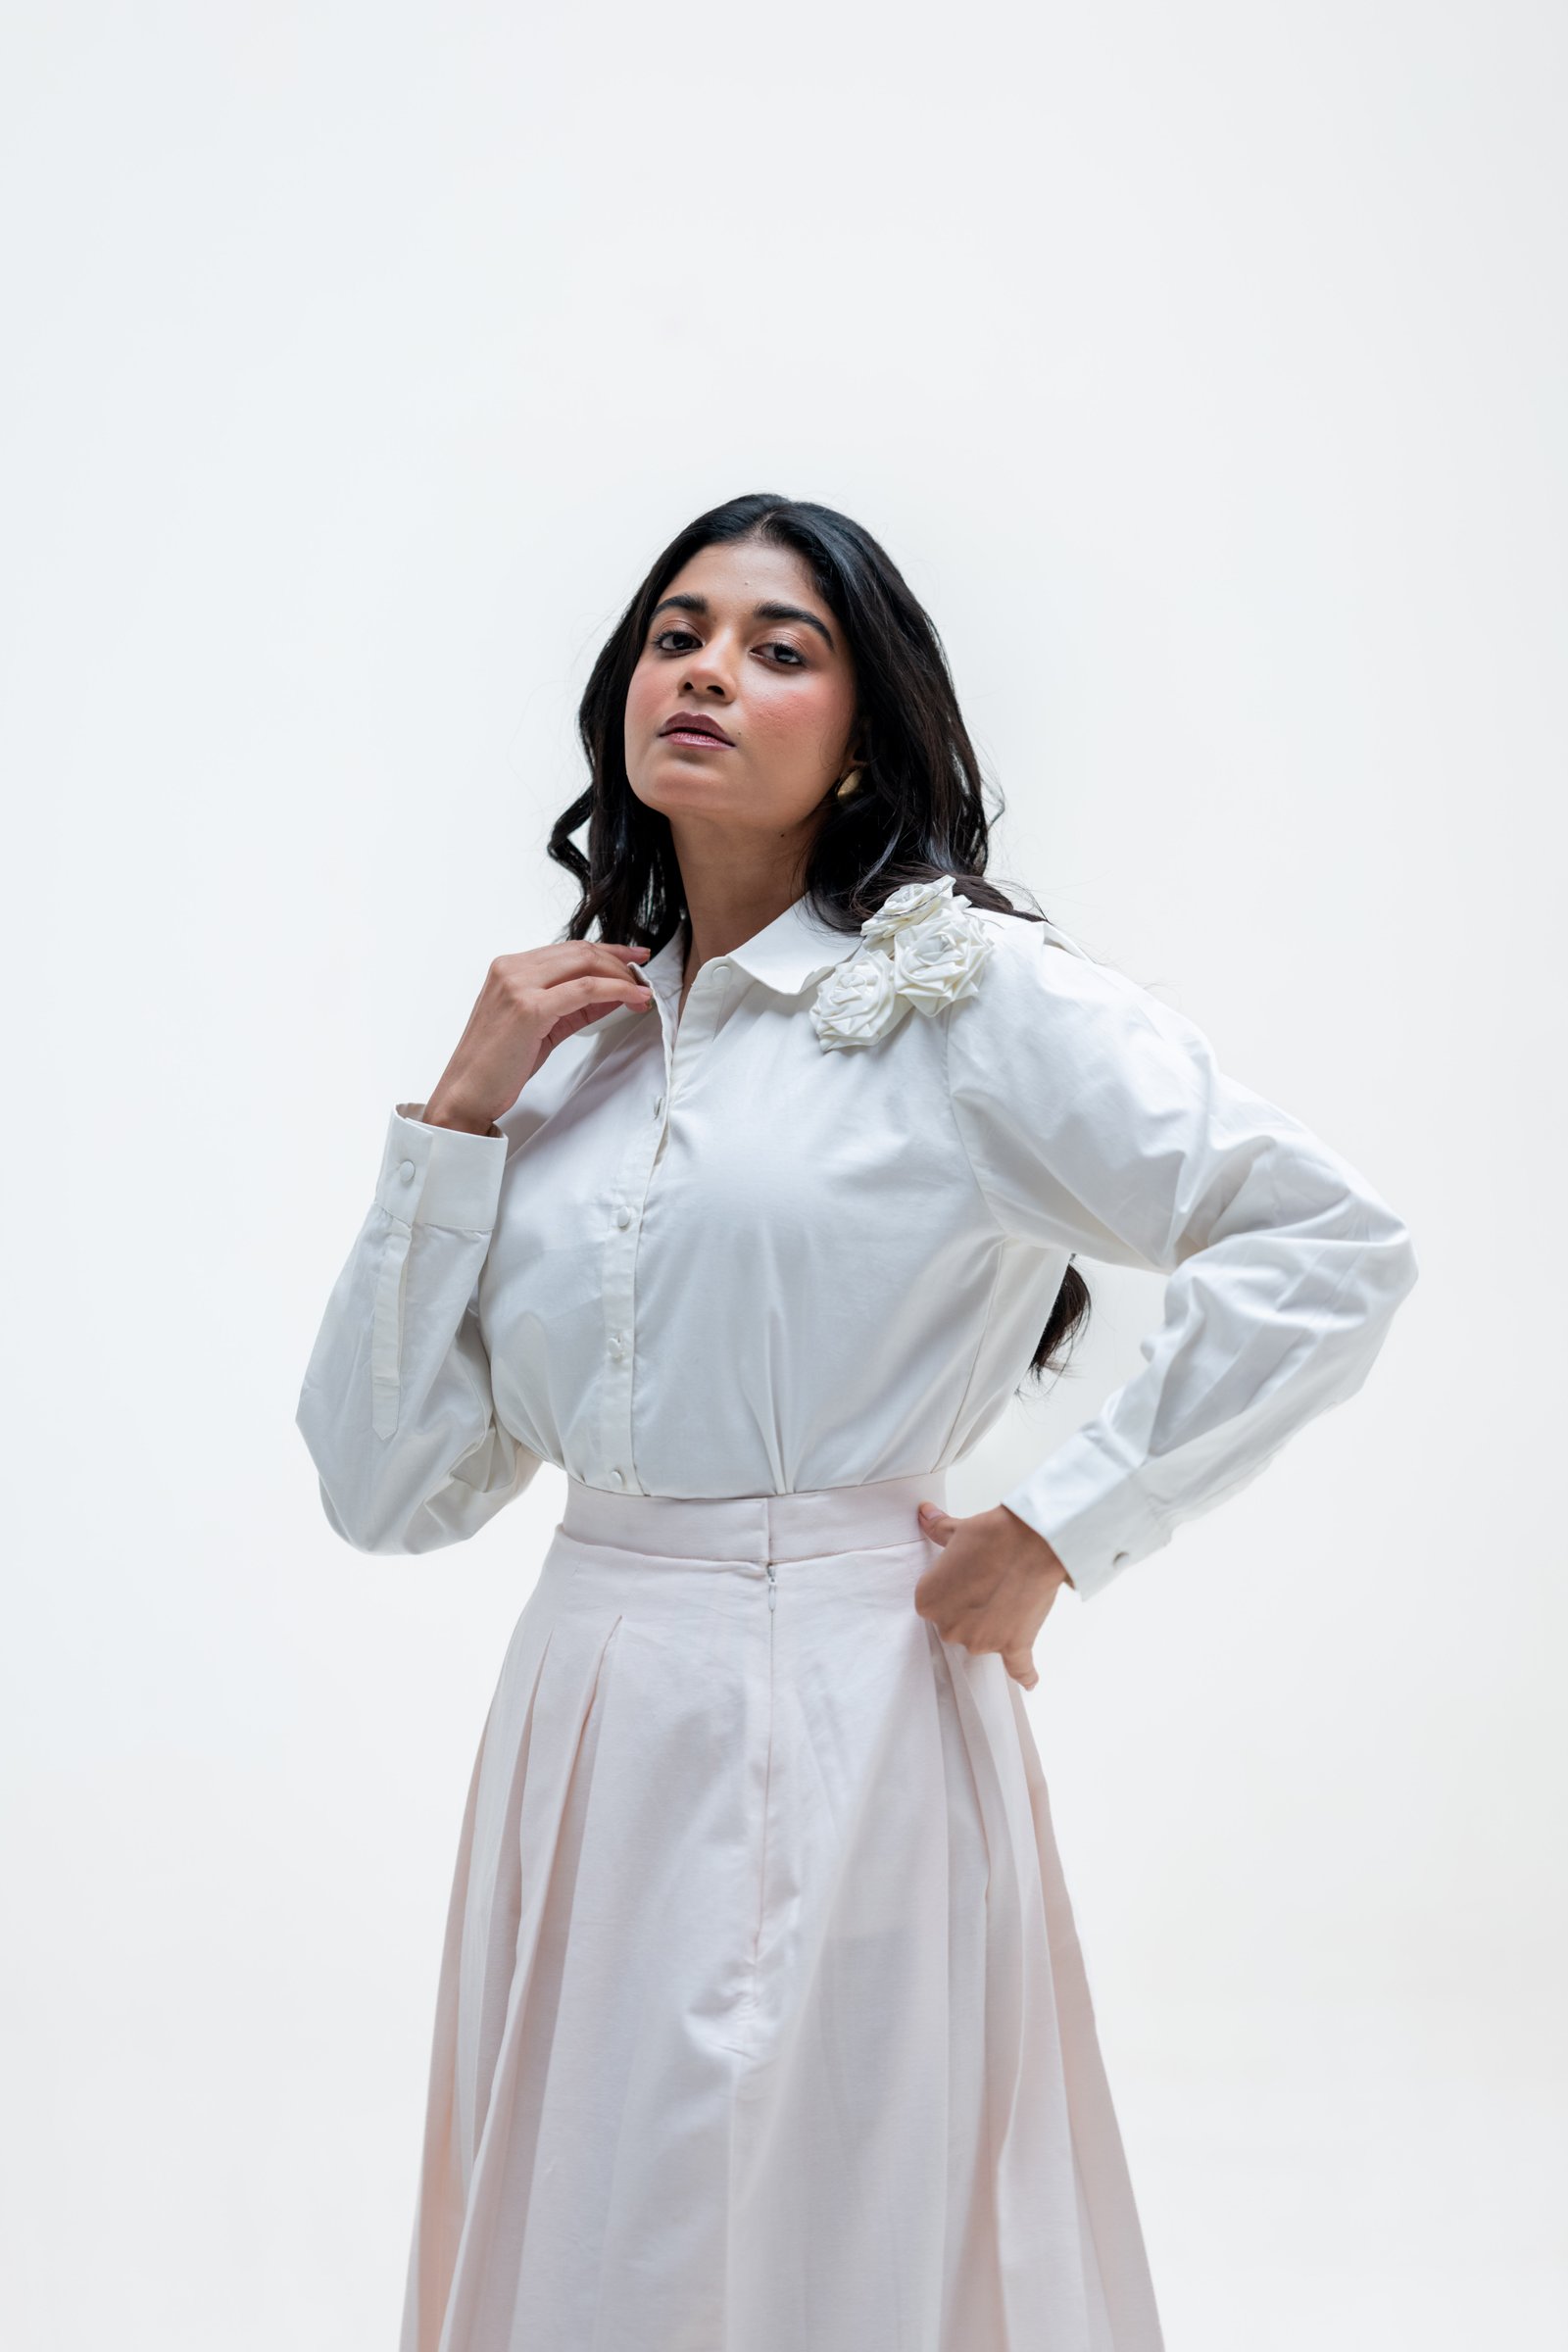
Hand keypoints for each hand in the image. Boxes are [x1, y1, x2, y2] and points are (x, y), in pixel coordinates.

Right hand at [421, 939, 656, 1133]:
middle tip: (642, 977)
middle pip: (580, 952)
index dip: (606, 952)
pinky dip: (615, 991)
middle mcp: (512, 969)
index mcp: (509, 968)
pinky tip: (633, 999)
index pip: (568, 950)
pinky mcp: (529, 1008)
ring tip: (641, 993)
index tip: (632, 959)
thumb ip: (573, 1006)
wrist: (466, 1092)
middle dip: (619, 962)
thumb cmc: (497, 1064)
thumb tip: (612, 995)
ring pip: (585, 964)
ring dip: (621, 976)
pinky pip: (585, 990)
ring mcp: (519, 985)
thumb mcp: (541, 1026)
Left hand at [911, 1501, 1072, 1690]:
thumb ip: (937, 1530)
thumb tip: (924, 1514)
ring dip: (996, 1624)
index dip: (951, 1589)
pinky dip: (1025, 1674)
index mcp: (928, 1601)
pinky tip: (1030, 1682)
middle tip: (989, 1581)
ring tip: (1009, 1593)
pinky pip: (1018, 1668)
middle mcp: (950, 1628)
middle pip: (956, 1626)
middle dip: (971, 1609)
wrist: (1033, 1541)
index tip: (966, 1575)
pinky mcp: (1013, 1646)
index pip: (932, 1605)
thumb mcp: (957, 1530)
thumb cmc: (992, 1535)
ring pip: (984, 1640)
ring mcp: (981, 1641)